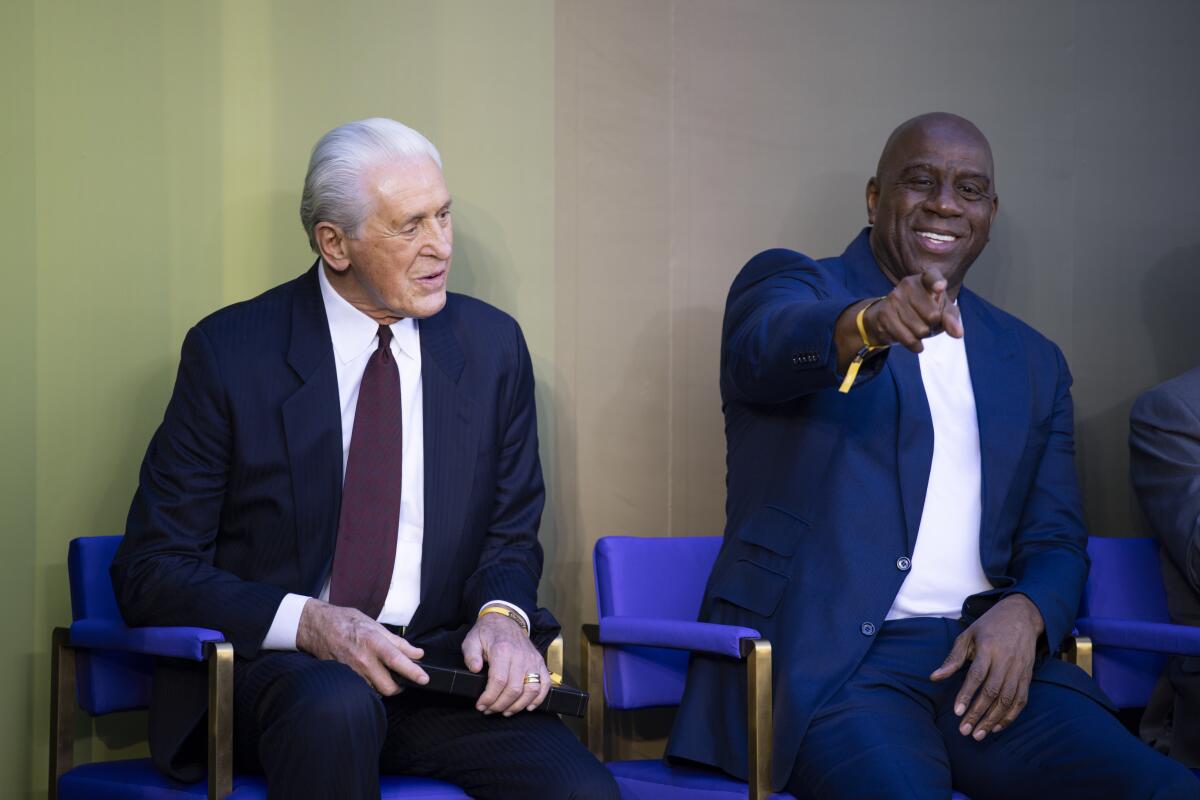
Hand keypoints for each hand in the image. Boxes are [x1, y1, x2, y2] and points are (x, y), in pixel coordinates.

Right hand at [296, 599, 427, 695]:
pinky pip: (364, 687)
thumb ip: (398, 642)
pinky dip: (372, 684)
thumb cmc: (347, 622)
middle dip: (399, 687)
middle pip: (388, 687)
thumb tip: (417, 654)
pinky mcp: (345, 678)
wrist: (318, 626)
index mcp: (373, 642)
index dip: (413, 672)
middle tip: (403, 679)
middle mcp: (363, 660)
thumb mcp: (375, 625)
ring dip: (384, 686)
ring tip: (385, 673)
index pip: (397, 661)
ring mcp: (352, 671)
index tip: (424, 679)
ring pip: (376, 690)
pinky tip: (371, 674)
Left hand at [462, 611, 549, 715]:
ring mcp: (532, 660)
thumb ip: (470, 654)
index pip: (499, 680)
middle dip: (500, 704)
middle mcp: (520, 655)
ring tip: (505, 711)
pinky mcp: (540, 663)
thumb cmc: (487, 633)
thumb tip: (474, 668)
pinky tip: (527, 706)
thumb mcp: (472, 640)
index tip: (481, 705)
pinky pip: (545, 684)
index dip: (489, 697)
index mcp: (502, 650)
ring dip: (518, 706)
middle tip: (489, 710)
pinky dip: (539, 699)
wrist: (505, 620)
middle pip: (514, 689)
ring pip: (531, 690)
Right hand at [867, 268, 963, 351]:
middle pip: (932, 316)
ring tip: (918, 328)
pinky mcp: (884, 314)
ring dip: (923, 336)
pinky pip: (908, 339)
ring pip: (920, 330)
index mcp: (925, 279)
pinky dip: (915, 345)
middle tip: (928, 322)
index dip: (936, 283)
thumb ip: (951, 319)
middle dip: (934, 326)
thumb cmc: (924, 310)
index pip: (932, 277)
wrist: (890, 316)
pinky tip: (914, 340)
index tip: (940, 287)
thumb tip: (958, 333)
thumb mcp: (942, 311)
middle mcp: (908, 284)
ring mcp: (894, 298)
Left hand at [930, 594, 1043, 740]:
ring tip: (978, 734)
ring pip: (1007, 700)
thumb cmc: (988, 626)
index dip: (967, 695)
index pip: (977, 676)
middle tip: (965, 731)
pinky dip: (1010, 716)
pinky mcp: (1028, 676)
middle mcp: (1006, 660)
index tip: (957, 712)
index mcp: (988, 648)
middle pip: (992, 692)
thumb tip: (934, 677)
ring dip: (993, 720)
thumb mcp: (967, 636)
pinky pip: (1021, 700)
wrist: (1021, 616)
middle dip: (978, 714)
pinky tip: (997, 727)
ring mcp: (1019, 670)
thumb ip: (952, 658)